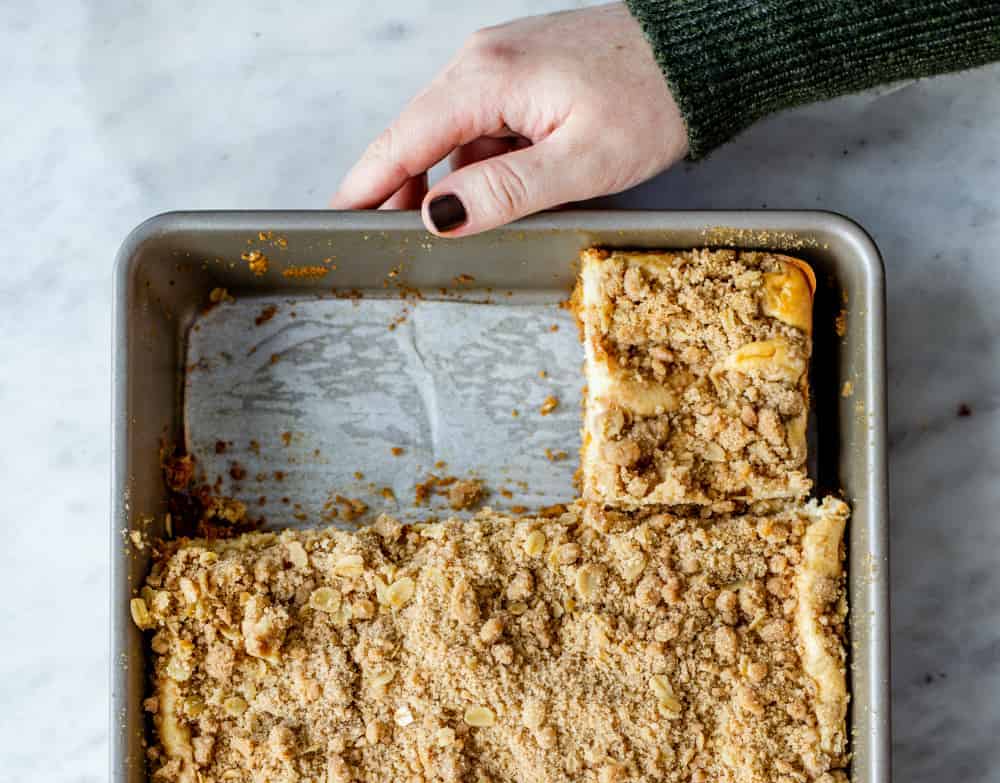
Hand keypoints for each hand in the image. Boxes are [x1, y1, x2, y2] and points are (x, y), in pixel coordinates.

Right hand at [331, 4, 686, 234]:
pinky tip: (498, 196)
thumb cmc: (652, 101)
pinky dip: (477, 164)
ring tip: (449, 235)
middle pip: (417, 137)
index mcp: (486, 78)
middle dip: (399, 192)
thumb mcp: (579, 163)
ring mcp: (502, 64)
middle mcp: (482, 61)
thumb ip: (503, 192)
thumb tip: (439, 215)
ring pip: (450, 136)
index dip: (365, 185)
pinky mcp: (523, 74)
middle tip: (389, 248)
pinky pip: (482, 126)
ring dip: (446, 183)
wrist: (700, 54)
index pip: (403, 140)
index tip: (335, 220)